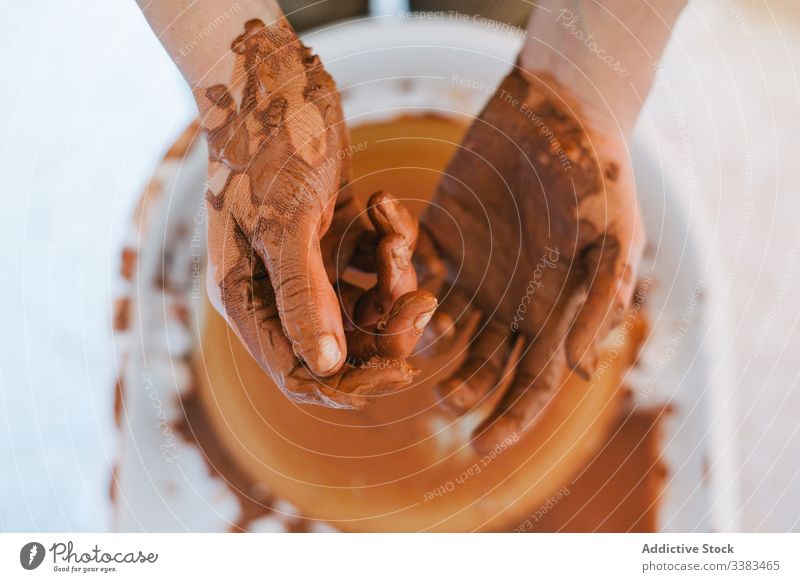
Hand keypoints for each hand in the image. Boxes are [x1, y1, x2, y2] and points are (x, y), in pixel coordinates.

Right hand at [196, 18, 435, 404]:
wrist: (275, 80)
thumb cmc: (267, 145)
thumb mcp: (284, 224)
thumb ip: (303, 297)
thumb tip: (327, 368)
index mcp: (246, 297)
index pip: (297, 370)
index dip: (349, 383)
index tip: (402, 372)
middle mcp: (273, 288)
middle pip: (341, 345)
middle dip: (386, 329)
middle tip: (423, 302)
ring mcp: (305, 263)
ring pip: (364, 305)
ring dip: (392, 281)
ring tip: (393, 236)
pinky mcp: (333, 237)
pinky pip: (373, 265)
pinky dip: (387, 244)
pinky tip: (380, 206)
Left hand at [418, 68, 642, 451]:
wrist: (558, 113)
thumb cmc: (596, 175)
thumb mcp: (612, 240)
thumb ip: (598, 302)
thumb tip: (579, 371)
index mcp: (552, 312)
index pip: (532, 385)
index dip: (509, 420)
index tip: (480, 447)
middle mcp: (509, 303)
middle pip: (482, 367)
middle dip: (462, 391)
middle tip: (442, 400)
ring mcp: (473, 273)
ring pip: (438, 329)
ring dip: (420, 344)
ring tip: (407, 342)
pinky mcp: (440, 239)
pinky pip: (411, 273)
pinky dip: (396, 279)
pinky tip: (389, 274)